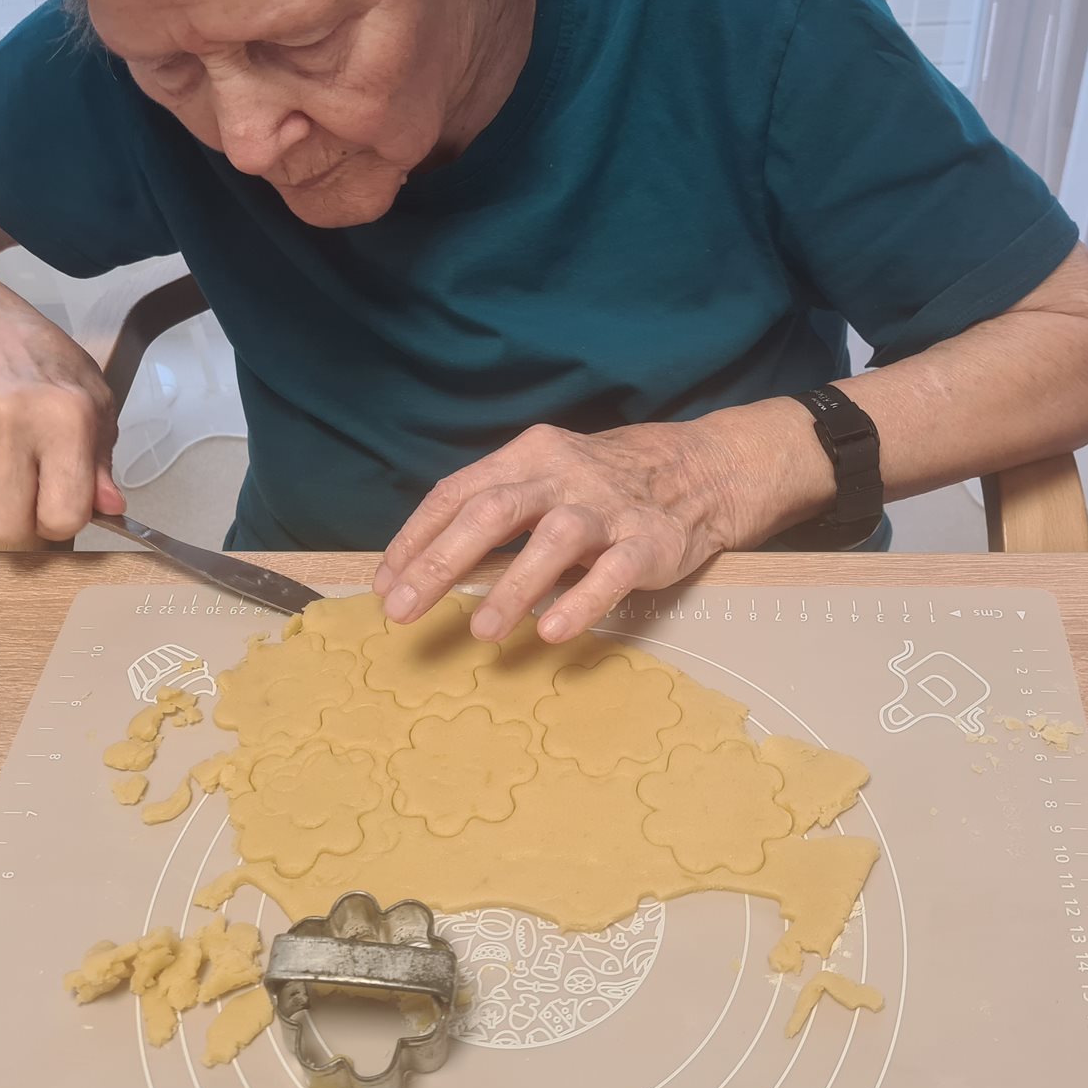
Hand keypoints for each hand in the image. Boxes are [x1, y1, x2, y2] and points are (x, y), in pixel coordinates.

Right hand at [0, 297, 122, 542]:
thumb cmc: (44, 370)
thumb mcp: (94, 406)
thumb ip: (100, 464)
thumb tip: (111, 508)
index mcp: (62, 416)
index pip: (61, 517)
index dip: (62, 519)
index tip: (58, 499)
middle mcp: (3, 418)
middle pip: (3, 528)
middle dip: (17, 521)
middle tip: (22, 490)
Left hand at [376, 416, 815, 644]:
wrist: (703, 468)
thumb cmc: (605, 483)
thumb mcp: (547, 476)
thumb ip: (496, 509)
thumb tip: (426, 567)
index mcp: (528, 456)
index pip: (457, 492)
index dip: (416, 539)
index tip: (385, 584)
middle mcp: (563, 476)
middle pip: (492, 511)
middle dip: (441, 561)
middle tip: (403, 609)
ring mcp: (608, 508)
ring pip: (553, 539)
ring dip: (512, 586)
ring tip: (481, 632)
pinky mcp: (651, 541)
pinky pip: (614, 571)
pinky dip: (583, 601)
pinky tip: (553, 632)